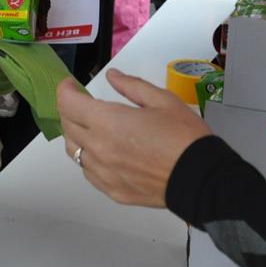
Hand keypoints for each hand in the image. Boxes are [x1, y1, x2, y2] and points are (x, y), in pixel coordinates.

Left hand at [55, 69, 210, 207]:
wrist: (200, 179)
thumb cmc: (183, 137)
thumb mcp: (162, 100)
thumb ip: (131, 85)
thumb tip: (113, 76)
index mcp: (107, 122)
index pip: (68, 104)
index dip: (64, 90)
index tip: (70, 85)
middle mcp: (98, 148)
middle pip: (67, 126)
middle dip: (70, 110)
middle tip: (83, 103)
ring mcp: (103, 172)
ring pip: (74, 151)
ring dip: (76, 135)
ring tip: (91, 128)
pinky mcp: (112, 190)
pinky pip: (89, 172)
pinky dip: (89, 159)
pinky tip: (103, 153)